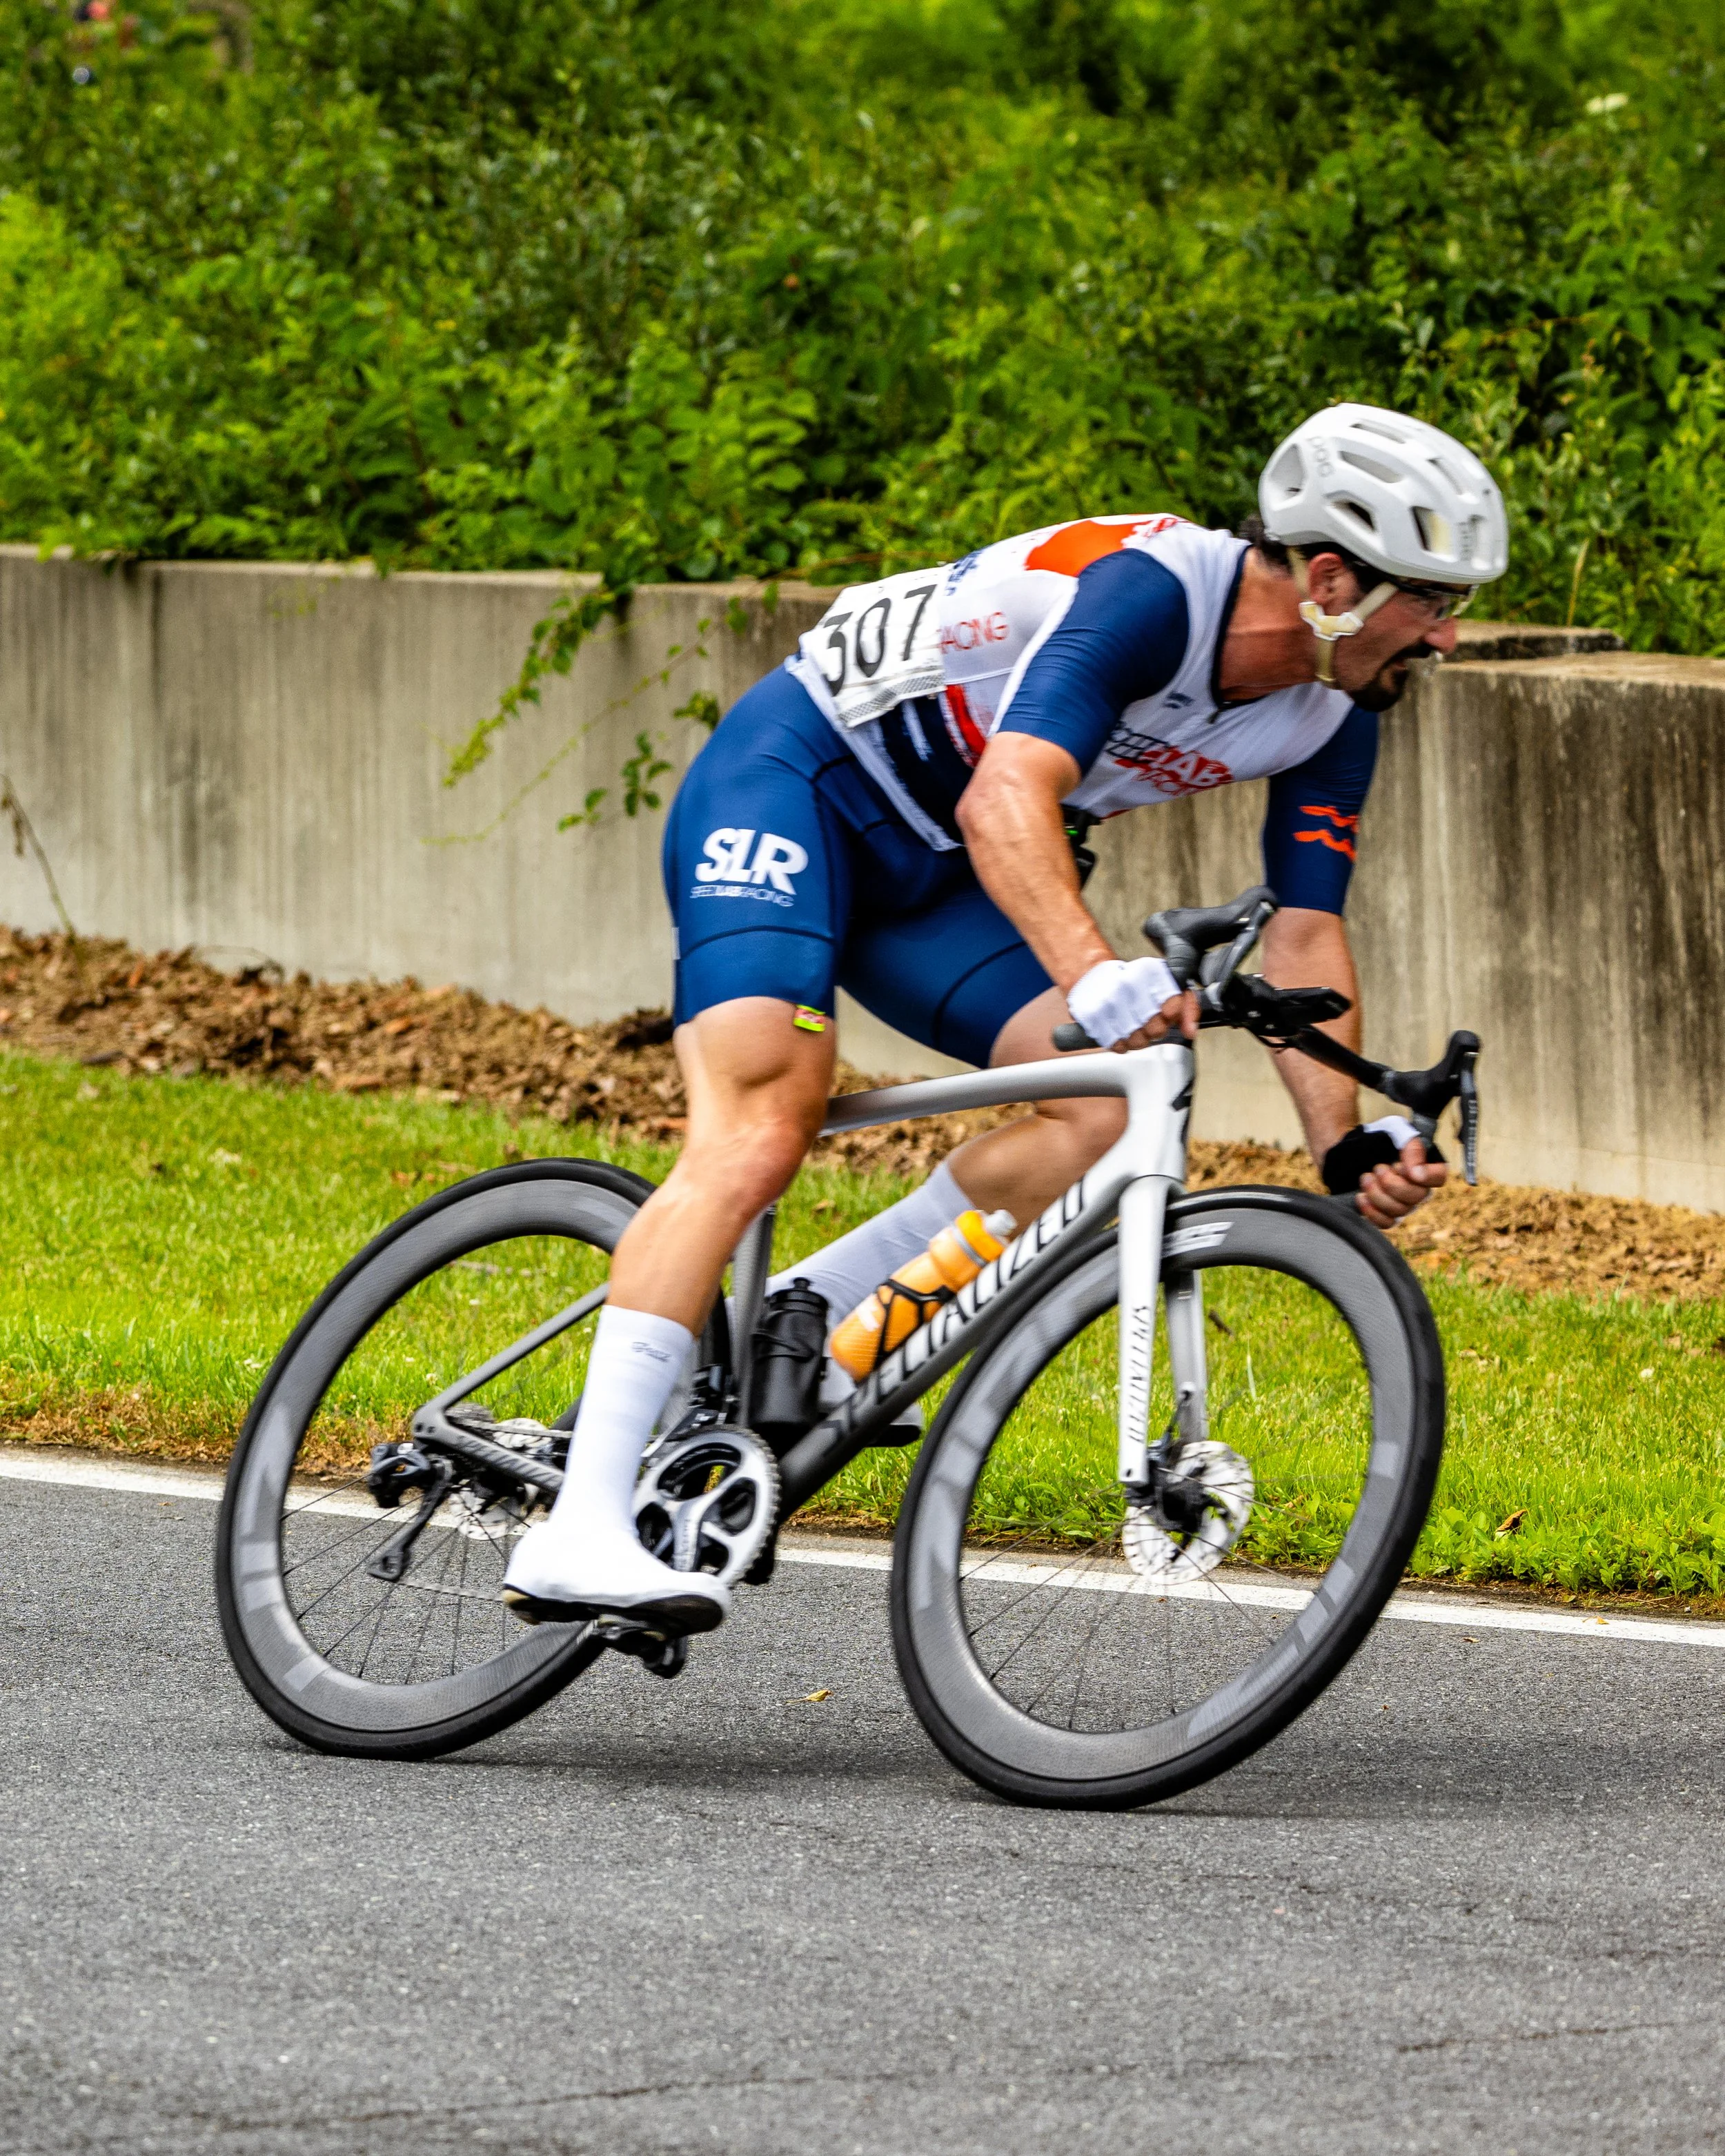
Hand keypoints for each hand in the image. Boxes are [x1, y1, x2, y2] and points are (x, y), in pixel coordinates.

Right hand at [1066, 956, 1195, 1051]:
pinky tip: (1120, 1031)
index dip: (1173, 1016)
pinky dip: (1121, 1043)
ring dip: (1138, 1038)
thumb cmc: (1132, 982)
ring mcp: (1107, 1002)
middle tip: (1149, 1021)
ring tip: (1133, 1026)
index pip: (1173, 1006)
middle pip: (1156, 1028)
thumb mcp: (1165, 985)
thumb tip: (1190, 1030)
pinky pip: (1116, 1044)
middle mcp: (1127, 985)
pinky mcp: (1092, 1017)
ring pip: (1136, 1039)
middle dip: (1155, 1030)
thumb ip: (1186, 1006)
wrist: (1093, 975)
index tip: (1167, 1013)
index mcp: (1148, 972)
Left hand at [1357, 1133, 1446, 1229]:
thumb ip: (1412, 1148)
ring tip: (1365, 1178)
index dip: (1425, 1175)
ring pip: (1399, 1211)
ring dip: (1377, 1194)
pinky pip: (1386, 1223)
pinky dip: (1372, 1212)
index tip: (1401, 1166)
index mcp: (1425, 1167)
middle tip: (1377, 1169)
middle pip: (1416, 1197)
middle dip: (1392, 1184)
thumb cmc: (1380, 1137)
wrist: (1354, 1149)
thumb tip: (1417, 1173)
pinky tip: (1361, 1197)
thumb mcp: (1397, 1131)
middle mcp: (1418, 1189)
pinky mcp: (1385, 1214)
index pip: (1439, 1177)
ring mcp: (1403, 1204)